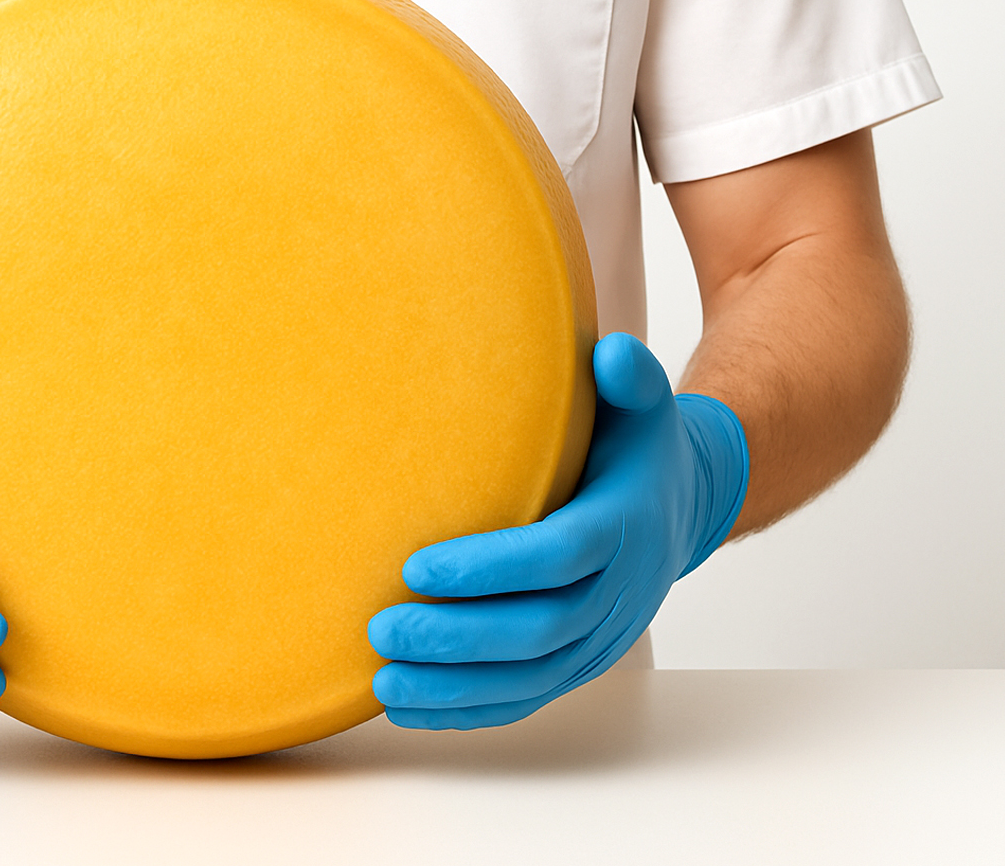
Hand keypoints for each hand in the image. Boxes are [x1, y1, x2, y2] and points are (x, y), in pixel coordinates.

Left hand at [368, 332, 747, 728]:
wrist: (681, 508)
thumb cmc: (638, 450)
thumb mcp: (643, 408)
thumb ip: (631, 380)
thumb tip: (606, 354)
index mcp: (624, 527)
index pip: (558, 556)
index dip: (490, 568)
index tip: (418, 567)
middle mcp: (618, 592)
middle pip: (538, 630)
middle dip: (457, 635)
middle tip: (383, 626)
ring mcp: (601, 636)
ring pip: (529, 677)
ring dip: (455, 685)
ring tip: (382, 680)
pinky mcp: (581, 663)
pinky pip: (527, 698)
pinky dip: (468, 709)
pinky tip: (408, 706)